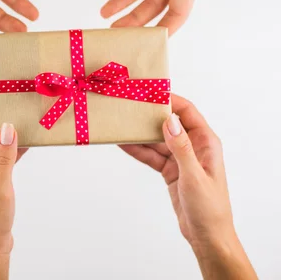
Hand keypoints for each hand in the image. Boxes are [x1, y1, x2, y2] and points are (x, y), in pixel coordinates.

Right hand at [121, 95, 256, 279]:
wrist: (207, 236)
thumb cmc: (209, 207)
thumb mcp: (194, 176)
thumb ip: (181, 148)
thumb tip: (168, 122)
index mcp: (206, 143)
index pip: (186, 112)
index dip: (169, 100)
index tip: (149, 93)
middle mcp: (193, 146)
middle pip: (168, 124)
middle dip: (149, 116)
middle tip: (129, 107)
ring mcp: (181, 158)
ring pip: (156, 140)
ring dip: (139, 134)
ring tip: (120, 124)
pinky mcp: (170, 170)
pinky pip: (151, 155)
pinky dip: (138, 150)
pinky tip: (123, 144)